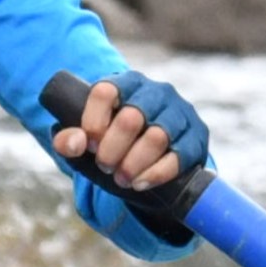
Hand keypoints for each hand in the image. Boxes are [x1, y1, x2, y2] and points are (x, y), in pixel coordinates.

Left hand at [52, 70, 208, 192]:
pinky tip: (140, 183)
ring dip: (134, 164)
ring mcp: (179, 112)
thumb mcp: (87, 140)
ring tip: (121, 179)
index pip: (104, 92)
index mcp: (125, 83)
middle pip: (130, 118)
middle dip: (112, 149)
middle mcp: (155, 92)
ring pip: (157, 137)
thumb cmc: (112, 142)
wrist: (152, 159)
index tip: (88, 144)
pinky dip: (156, 174)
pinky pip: (179, 156)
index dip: (92, 121)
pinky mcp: (196, 136)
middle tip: (104, 166)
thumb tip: (73, 144)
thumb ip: (69, 140)